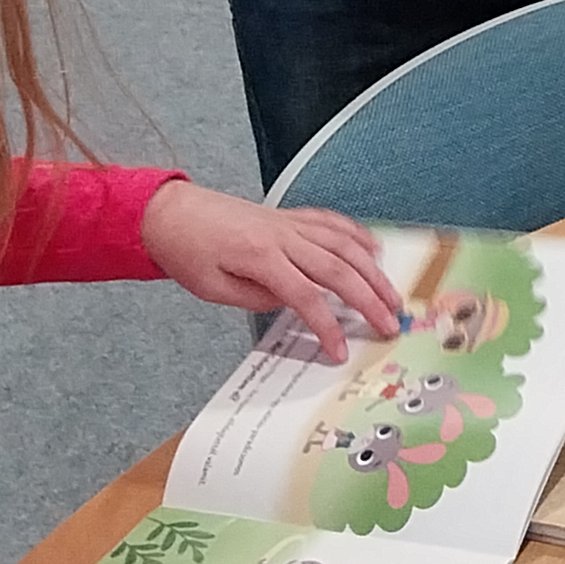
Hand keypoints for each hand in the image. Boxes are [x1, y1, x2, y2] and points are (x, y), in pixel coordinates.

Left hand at [140, 182, 402, 357]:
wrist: (171, 212)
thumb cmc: (186, 250)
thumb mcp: (212, 288)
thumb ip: (256, 298)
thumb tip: (292, 304)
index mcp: (261, 256)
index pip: (307, 296)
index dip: (328, 326)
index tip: (341, 351)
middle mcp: (283, 236)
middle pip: (339, 269)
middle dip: (369, 299)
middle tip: (389, 323)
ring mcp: (290, 223)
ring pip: (345, 244)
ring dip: (373, 271)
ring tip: (392, 295)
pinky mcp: (290, 216)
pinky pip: (332, 222)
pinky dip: (358, 235)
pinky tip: (374, 250)